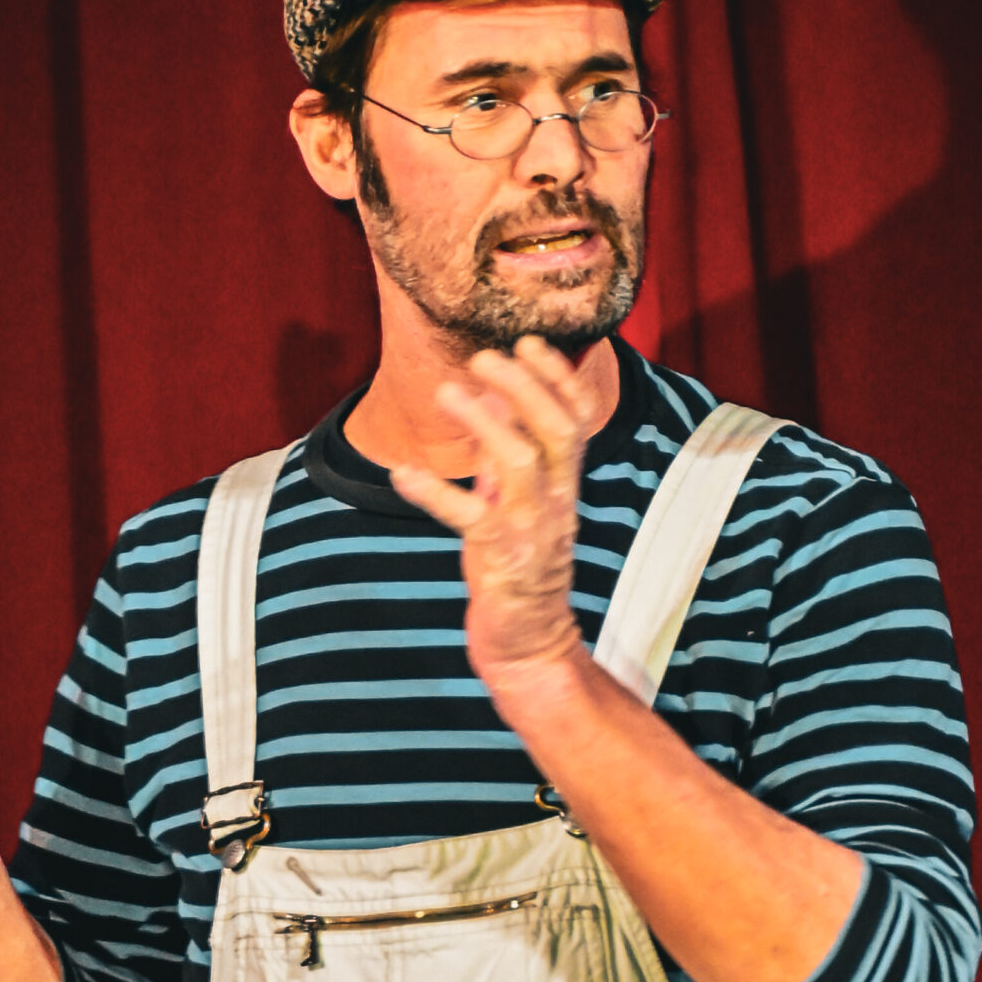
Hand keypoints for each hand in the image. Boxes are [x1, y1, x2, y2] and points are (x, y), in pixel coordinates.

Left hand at [392, 335, 602, 692]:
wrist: (530, 641)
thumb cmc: (520, 566)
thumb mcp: (518, 502)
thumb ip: (506, 454)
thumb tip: (488, 398)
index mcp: (564, 483)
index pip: (577, 418)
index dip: (558, 376)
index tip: (529, 340)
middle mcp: (556, 501)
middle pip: (557, 430)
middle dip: (525, 386)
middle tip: (484, 357)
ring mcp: (532, 530)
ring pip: (522, 463)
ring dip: (485, 423)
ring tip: (449, 393)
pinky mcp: (501, 560)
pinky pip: (469, 518)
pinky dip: (433, 492)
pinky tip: (403, 472)